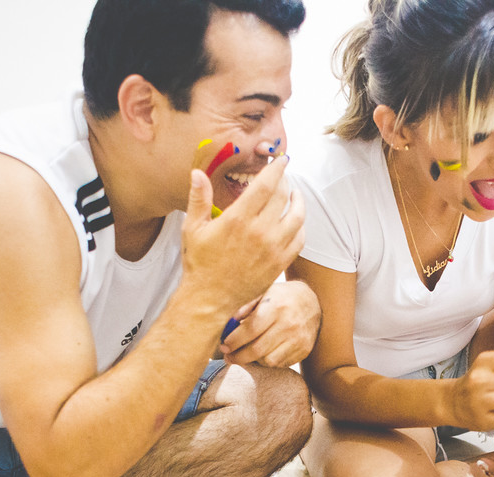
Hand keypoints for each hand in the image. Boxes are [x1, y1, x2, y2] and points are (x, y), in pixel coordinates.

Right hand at [180, 156, 304, 310]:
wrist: (210, 298)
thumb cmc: (200, 263)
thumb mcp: (193, 228)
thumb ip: (198, 198)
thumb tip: (197, 172)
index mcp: (237, 219)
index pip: (265, 185)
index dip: (276, 169)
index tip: (282, 160)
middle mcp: (259, 232)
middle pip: (282, 197)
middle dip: (286, 182)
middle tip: (283, 176)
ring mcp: (273, 249)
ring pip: (297, 217)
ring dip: (298, 202)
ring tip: (295, 195)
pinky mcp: (280, 263)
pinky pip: (299, 239)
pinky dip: (300, 226)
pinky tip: (295, 221)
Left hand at [220, 281, 320, 366]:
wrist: (312, 301)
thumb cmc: (282, 297)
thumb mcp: (264, 294)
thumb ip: (246, 309)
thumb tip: (230, 326)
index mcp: (276, 306)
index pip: (251, 329)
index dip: (234, 340)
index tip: (224, 346)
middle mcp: (289, 324)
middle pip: (257, 349)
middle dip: (238, 356)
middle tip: (228, 357)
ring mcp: (298, 339)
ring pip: (268, 360)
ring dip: (253, 360)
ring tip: (245, 355)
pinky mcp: (304, 350)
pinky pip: (280, 363)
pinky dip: (267, 361)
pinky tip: (262, 354)